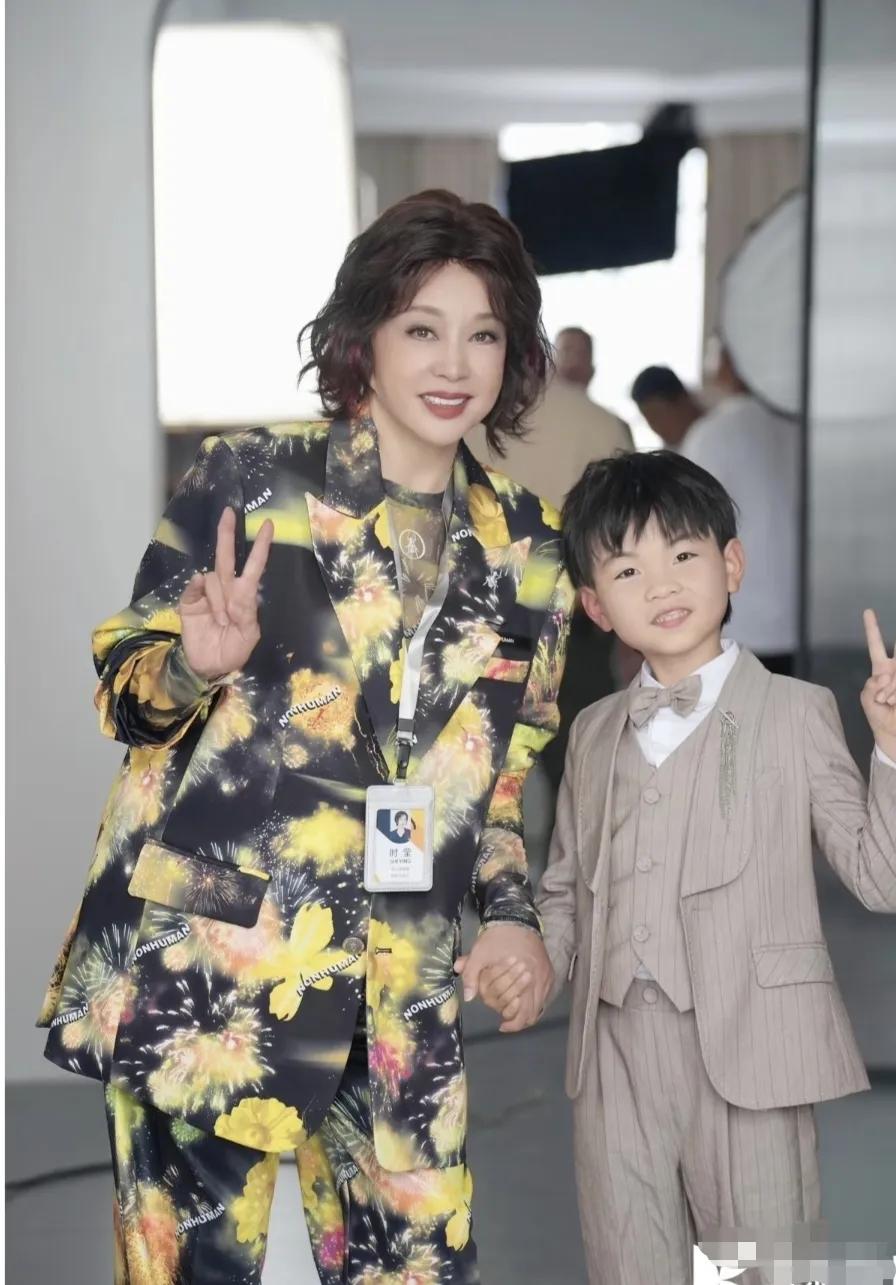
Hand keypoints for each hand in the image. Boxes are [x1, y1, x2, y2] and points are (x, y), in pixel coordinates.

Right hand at [178, 508, 274, 679]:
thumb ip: (245, 612)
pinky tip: (199, 594)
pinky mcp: (189, 601)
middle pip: (226, 557)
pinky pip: (193, 588)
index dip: (260, 547)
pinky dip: (197, 589)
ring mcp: (207, 594)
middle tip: (230, 512)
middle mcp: (226, 590)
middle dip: (228, 534)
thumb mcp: (248, 636)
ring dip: (219, 600)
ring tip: (221, 622)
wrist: (210, 668)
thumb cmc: (233, 651)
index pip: (254, 566)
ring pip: (213, 580)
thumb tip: (233, 588)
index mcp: (245, 596)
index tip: (268, 525)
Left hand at [454, 924, 552, 1032]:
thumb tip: (468, 998)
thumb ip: (472, 976)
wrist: (517, 918)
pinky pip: (544, 994)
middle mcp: (540, 981)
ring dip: (526, 1011)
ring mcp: (546, 976)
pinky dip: (533, 1000)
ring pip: (540, 1005)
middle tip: (505, 1019)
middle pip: (534, 1013)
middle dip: (519, 1019)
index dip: (513, 1024)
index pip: (524, 1013)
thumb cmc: (497, 938)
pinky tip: (520, 998)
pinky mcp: (549, 972)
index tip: (502, 1025)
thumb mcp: (479, 954)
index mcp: (525, 978)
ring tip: (511, 1010)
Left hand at [859, 609, 895, 759]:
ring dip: (890, 690)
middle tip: (888, 665)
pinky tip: (893, 703)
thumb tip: (886, 677)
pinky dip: (894, 694)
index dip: (872, 629)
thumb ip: (872, 684)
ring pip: (895, 674)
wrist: (893, 732)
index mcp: (881, 668)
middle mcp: (895, 669)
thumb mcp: (867, 698)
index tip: (868, 611)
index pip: (876, 645)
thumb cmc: (879, 714)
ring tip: (887, 702)